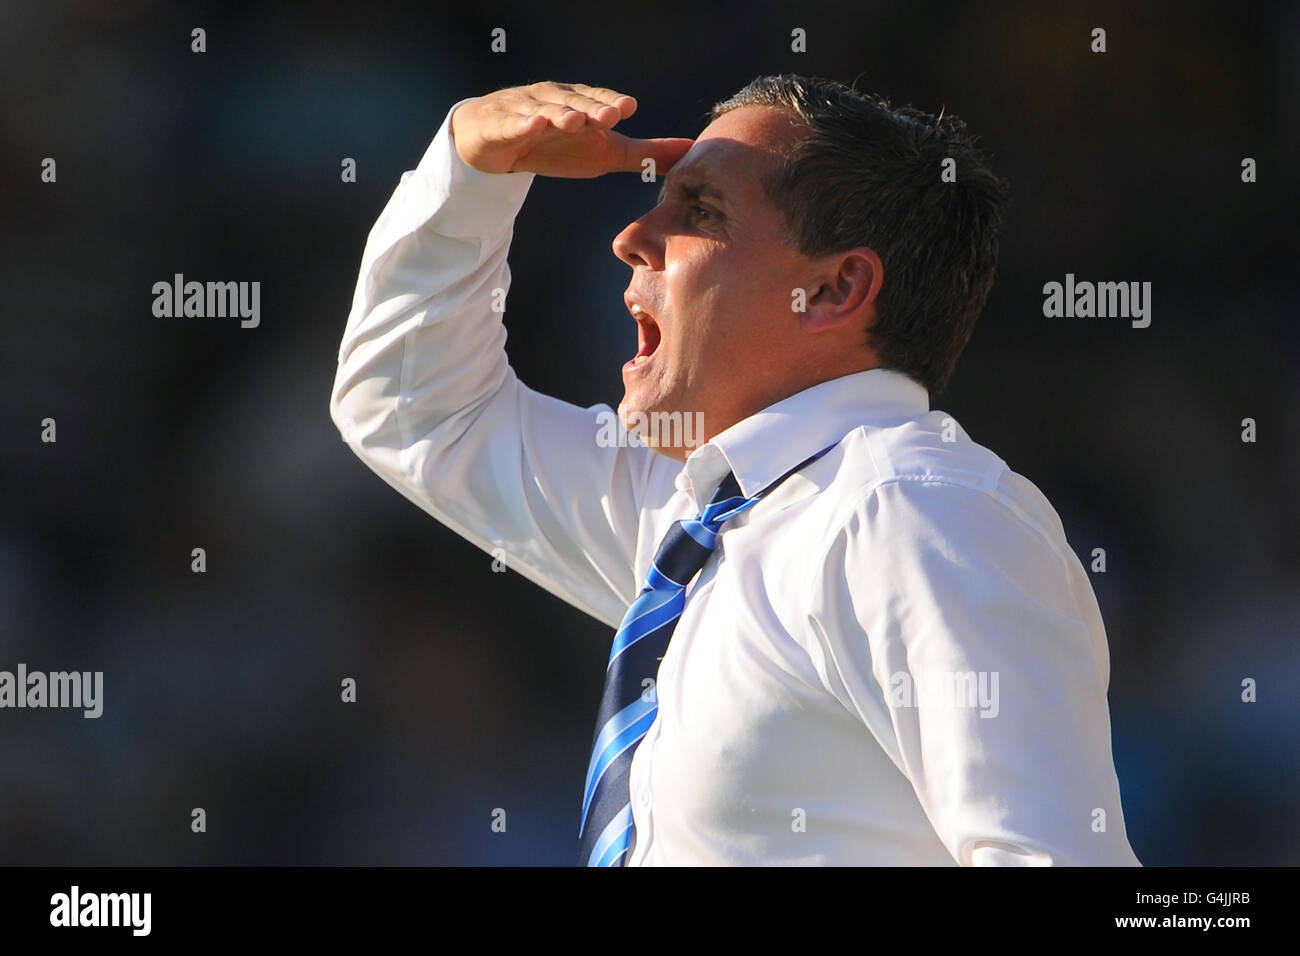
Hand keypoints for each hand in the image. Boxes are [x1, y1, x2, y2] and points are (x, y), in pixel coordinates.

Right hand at [450, 81, 693, 177]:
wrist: (497, 144)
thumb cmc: (557, 145)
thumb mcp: (605, 153)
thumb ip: (645, 154)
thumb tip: (689, 151)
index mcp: (582, 102)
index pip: (599, 100)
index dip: (612, 102)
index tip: (629, 108)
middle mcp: (556, 98)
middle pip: (575, 101)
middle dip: (592, 106)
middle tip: (611, 115)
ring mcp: (526, 108)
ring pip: (545, 108)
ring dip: (561, 113)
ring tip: (575, 121)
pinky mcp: (501, 124)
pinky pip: (512, 123)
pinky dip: (522, 123)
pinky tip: (533, 124)